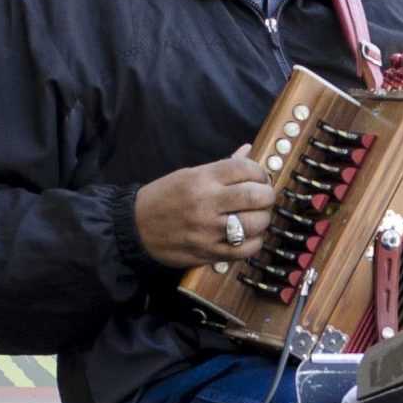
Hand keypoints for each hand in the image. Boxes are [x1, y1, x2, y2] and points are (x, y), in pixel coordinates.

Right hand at [136, 147, 275, 267]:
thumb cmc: (162, 198)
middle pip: (256, 196)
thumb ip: (221, 166)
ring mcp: (208, 230)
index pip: (246, 169)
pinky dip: (255, 242)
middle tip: (264, 198)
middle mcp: (207, 203)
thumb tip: (248, 151)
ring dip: (263, 219)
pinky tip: (249, 236)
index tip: (260, 178)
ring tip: (256, 217)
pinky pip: (245, 249)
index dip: (260, 172)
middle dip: (267, 196)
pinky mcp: (208, 252)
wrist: (134, 227)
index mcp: (202, 178)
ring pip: (255, 223)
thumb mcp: (188, 174)